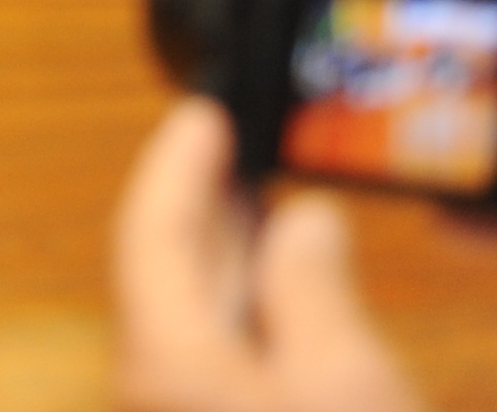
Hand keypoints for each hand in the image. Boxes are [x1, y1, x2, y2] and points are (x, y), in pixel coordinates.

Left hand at [109, 98, 425, 411]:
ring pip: (201, 319)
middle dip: (209, 204)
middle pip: (171, 273)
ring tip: (276, 206)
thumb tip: (304, 220)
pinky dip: (258, 313)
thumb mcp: (345, 380)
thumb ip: (313, 288)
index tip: (203, 113)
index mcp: (167, 360)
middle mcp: (158, 391)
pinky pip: (226, 360)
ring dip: (238, 259)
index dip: (176, 164)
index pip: (150, 233)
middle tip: (240, 144)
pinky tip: (299, 302)